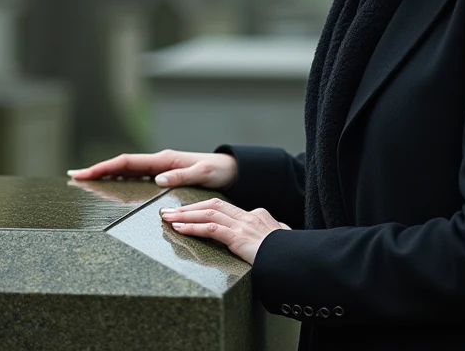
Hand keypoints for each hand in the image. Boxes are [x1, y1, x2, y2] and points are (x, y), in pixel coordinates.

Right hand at [68, 149, 238, 189]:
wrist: (232, 169)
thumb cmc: (218, 171)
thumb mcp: (203, 174)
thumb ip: (182, 177)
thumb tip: (158, 180)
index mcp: (164, 160)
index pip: (127, 162)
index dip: (104, 167)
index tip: (84, 173)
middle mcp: (159, 162)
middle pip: (122, 165)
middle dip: (98, 170)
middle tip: (75, 177)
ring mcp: (160, 169)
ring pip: (127, 171)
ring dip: (107, 175)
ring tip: (86, 181)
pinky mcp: (164, 176)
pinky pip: (137, 178)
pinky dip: (121, 180)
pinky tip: (113, 188)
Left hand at [160, 197, 289, 264]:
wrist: (297, 260)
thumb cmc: (290, 254)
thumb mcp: (282, 241)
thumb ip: (277, 235)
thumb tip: (280, 234)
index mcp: (257, 216)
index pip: (225, 207)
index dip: (204, 208)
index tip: (188, 212)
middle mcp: (249, 217)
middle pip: (213, 205)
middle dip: (188, 208)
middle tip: (169, 211)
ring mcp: (243, 226)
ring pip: (208, 213)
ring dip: (185, 215)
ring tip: (167, 218)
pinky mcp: (239, 237)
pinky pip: (211, 229)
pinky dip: (193, 227)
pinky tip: (179, 228)